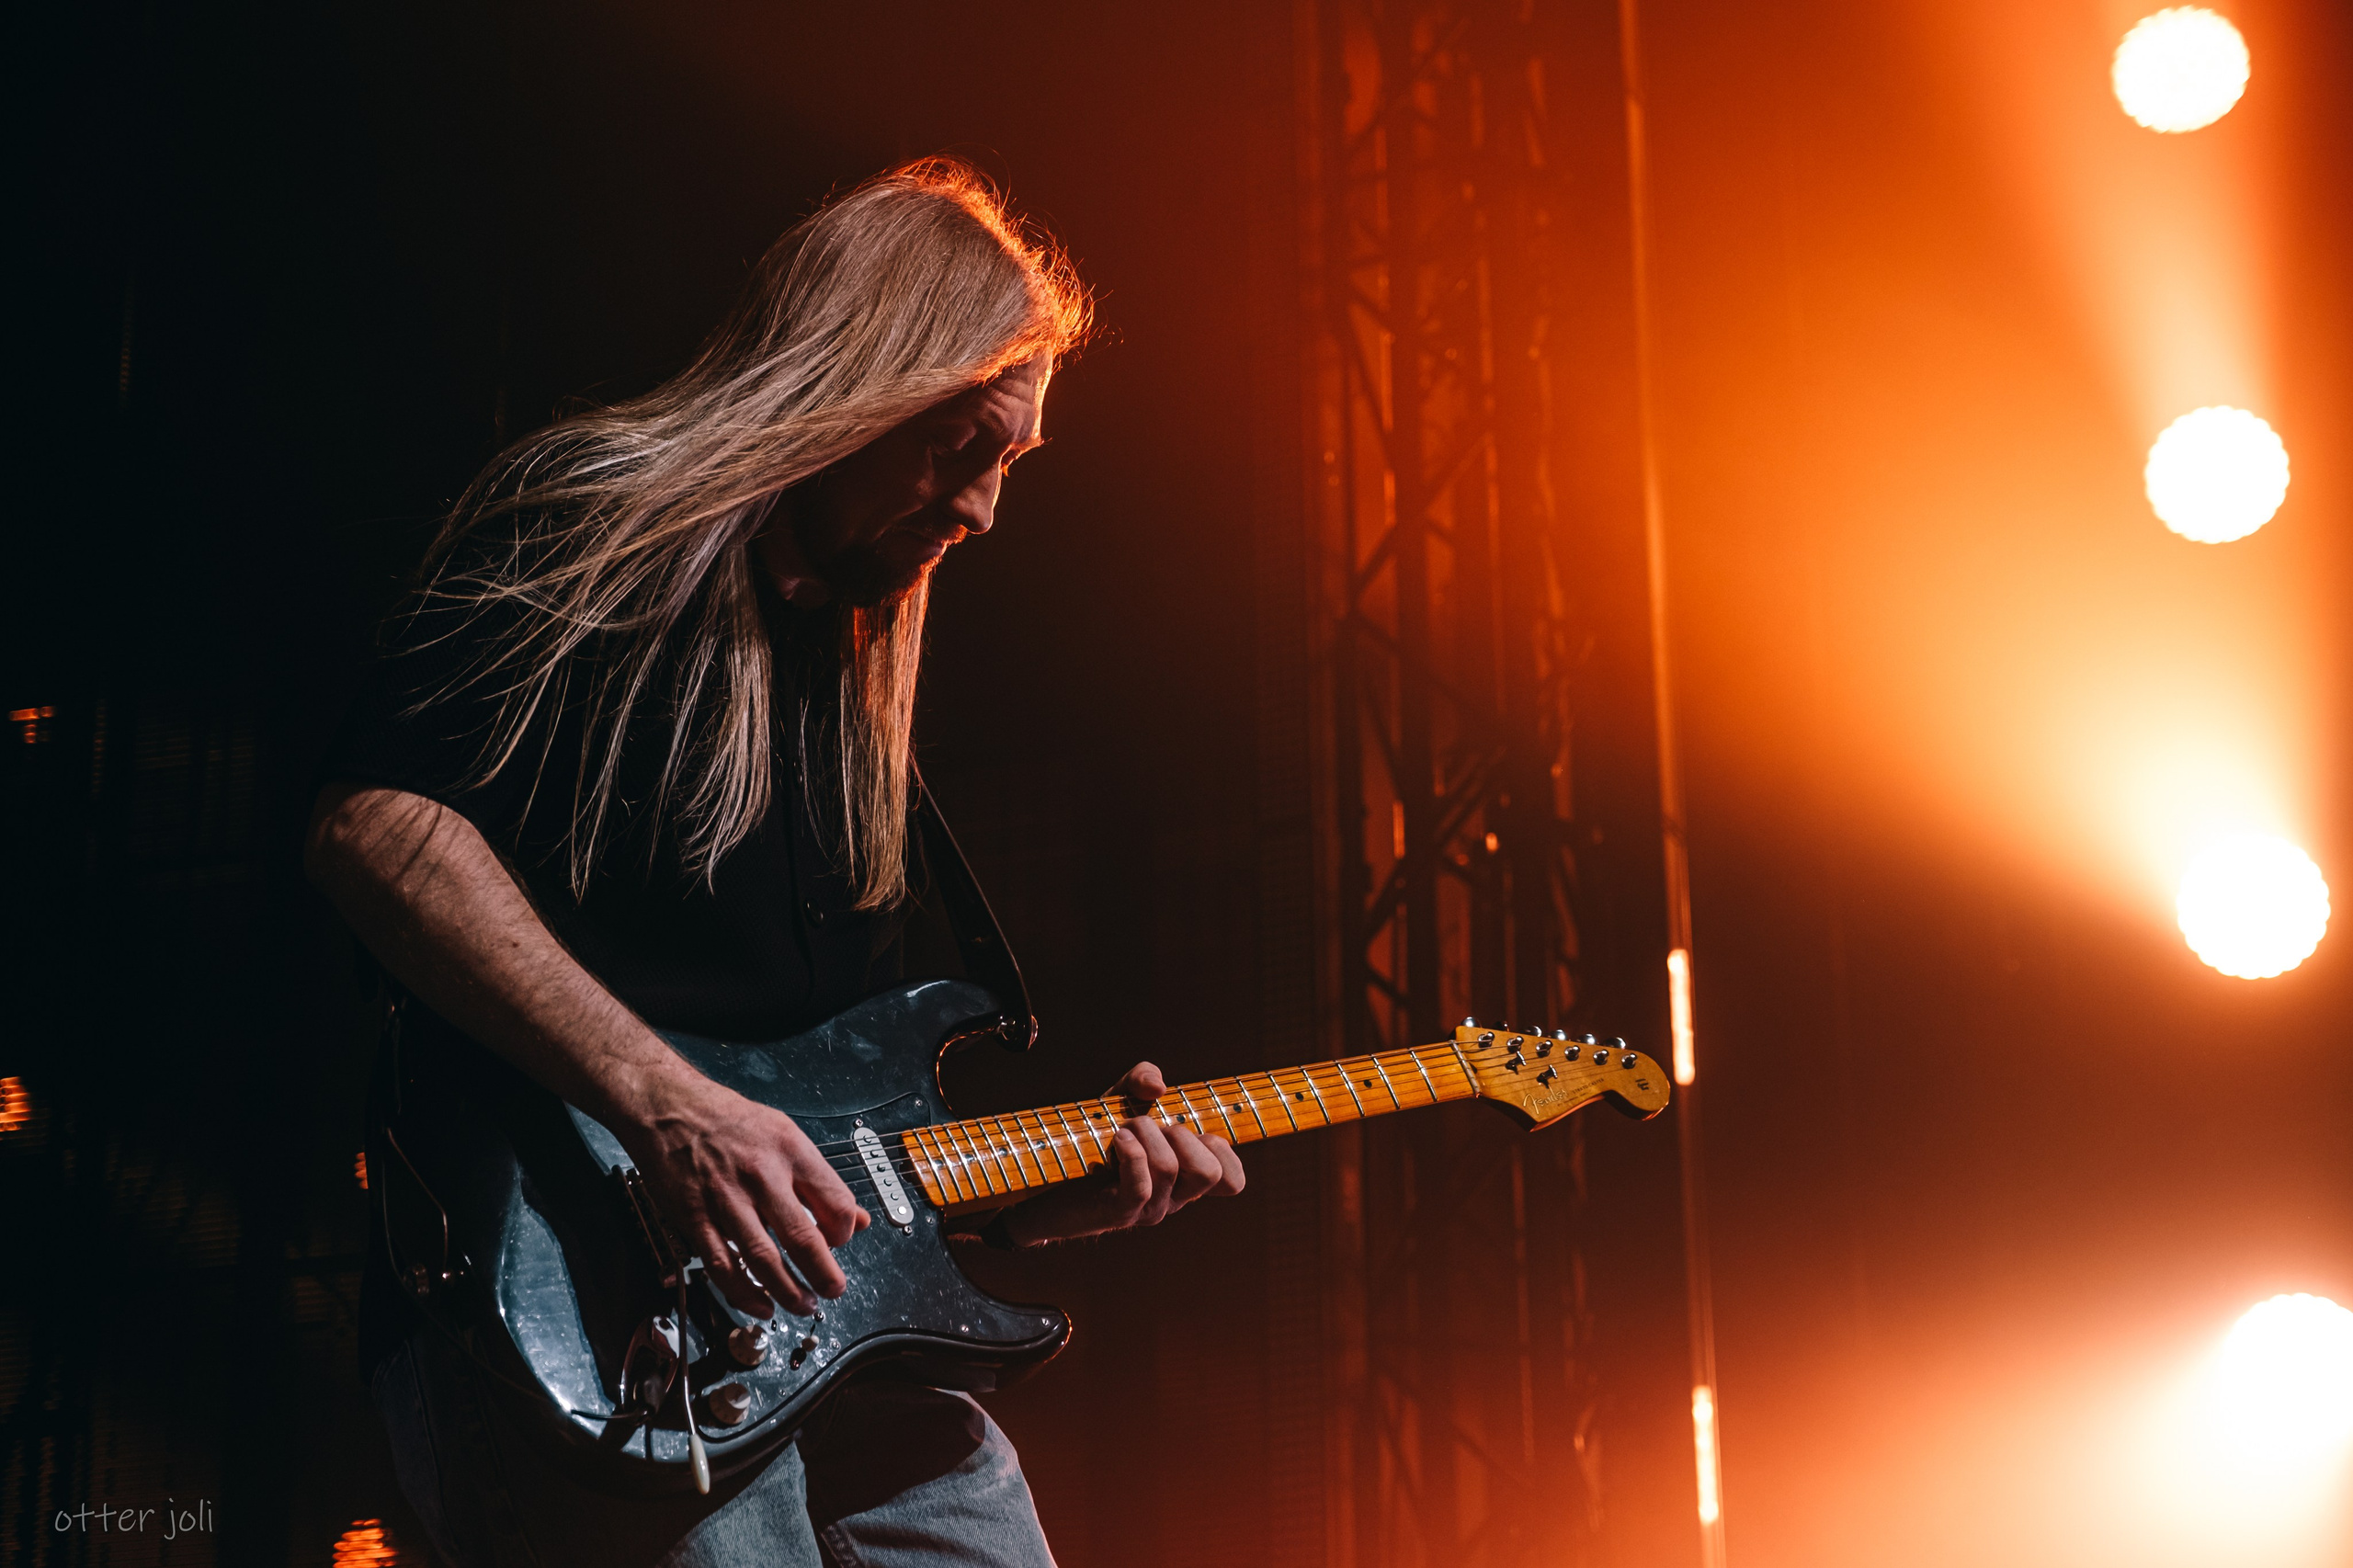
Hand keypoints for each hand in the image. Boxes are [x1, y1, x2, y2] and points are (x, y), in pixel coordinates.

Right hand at [620, 1073, 868, 1318]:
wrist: (669, 1108)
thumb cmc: (728, 1120)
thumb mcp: (785, 1134)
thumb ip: (820, 1180)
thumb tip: (858, 1219)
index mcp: (790, 1151)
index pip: (835, 1201)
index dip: (845, 1231)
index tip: (841, 1242)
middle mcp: (761, 1174)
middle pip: (802, 1237)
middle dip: (823, 1273)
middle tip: (833, 1290)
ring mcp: (725, 1199)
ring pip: (762, 1259)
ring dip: (787, 1290)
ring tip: (803, 1305)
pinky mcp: (694, 1218)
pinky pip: (722, 1265)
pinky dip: (743, 1293)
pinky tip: (760, 1304)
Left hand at [997, 1062, 1245, 1246]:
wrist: (1049, 1175)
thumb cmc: (1094, 1139)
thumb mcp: (1121, 1098)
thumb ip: (1143, 1078)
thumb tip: (1159, 1087)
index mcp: (1185, 1179)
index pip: (1233, 1182)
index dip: (1224, 1152)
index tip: (1194, 1131)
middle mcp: (1174, 1198)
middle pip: (1211, 1174)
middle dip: (1183, 1136)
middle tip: (1153, 1128)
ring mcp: (1148, 1209)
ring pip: (1172, 1170)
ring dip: (1147, 1134)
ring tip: (1124, 1127)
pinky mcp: (1120, 1212)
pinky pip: (1141, 1184)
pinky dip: (1131, 1152)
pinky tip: (1117, 1139)